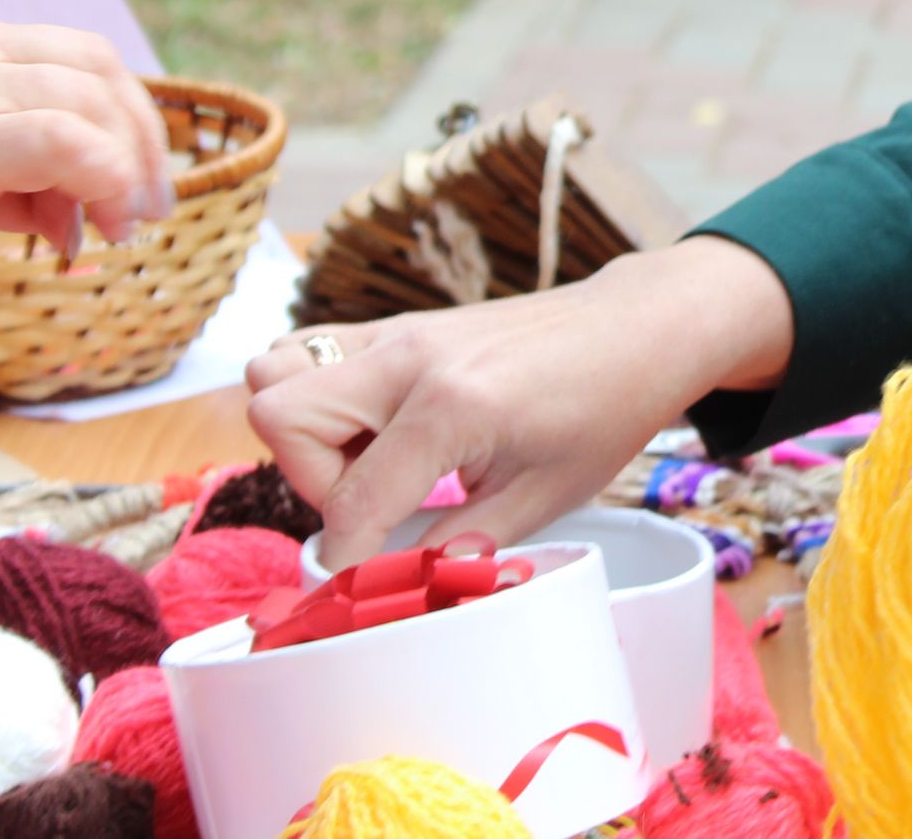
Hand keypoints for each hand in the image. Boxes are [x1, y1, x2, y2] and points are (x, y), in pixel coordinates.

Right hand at [0, 0, 171, 273]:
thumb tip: (53, 209)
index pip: (41, 55)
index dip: (87, 115)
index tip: (97, 178)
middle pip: (89, 62)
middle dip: (131, 129)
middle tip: (144, 198)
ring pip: (93, 98)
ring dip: (127, 166)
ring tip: (127, 227)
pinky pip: (75, 145)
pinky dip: (107, 183)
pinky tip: (101, 230)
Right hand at [244, 237, 795, 567]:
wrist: (634, 327)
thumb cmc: (602, 408)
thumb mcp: (542, 498)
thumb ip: (459, 547)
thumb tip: (397, 587)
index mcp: (450, 407)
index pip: (351, 498)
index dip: (347, 557)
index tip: (364, 581)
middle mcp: (408, 359)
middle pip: (277, 412)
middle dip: (309, 480)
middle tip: (374, 502)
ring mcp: (397, 332)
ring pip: (276, 368)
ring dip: (305, 431)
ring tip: (370, 460)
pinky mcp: (397, 325)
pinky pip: (311, 350)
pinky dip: (319, 395)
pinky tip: (379, 430)